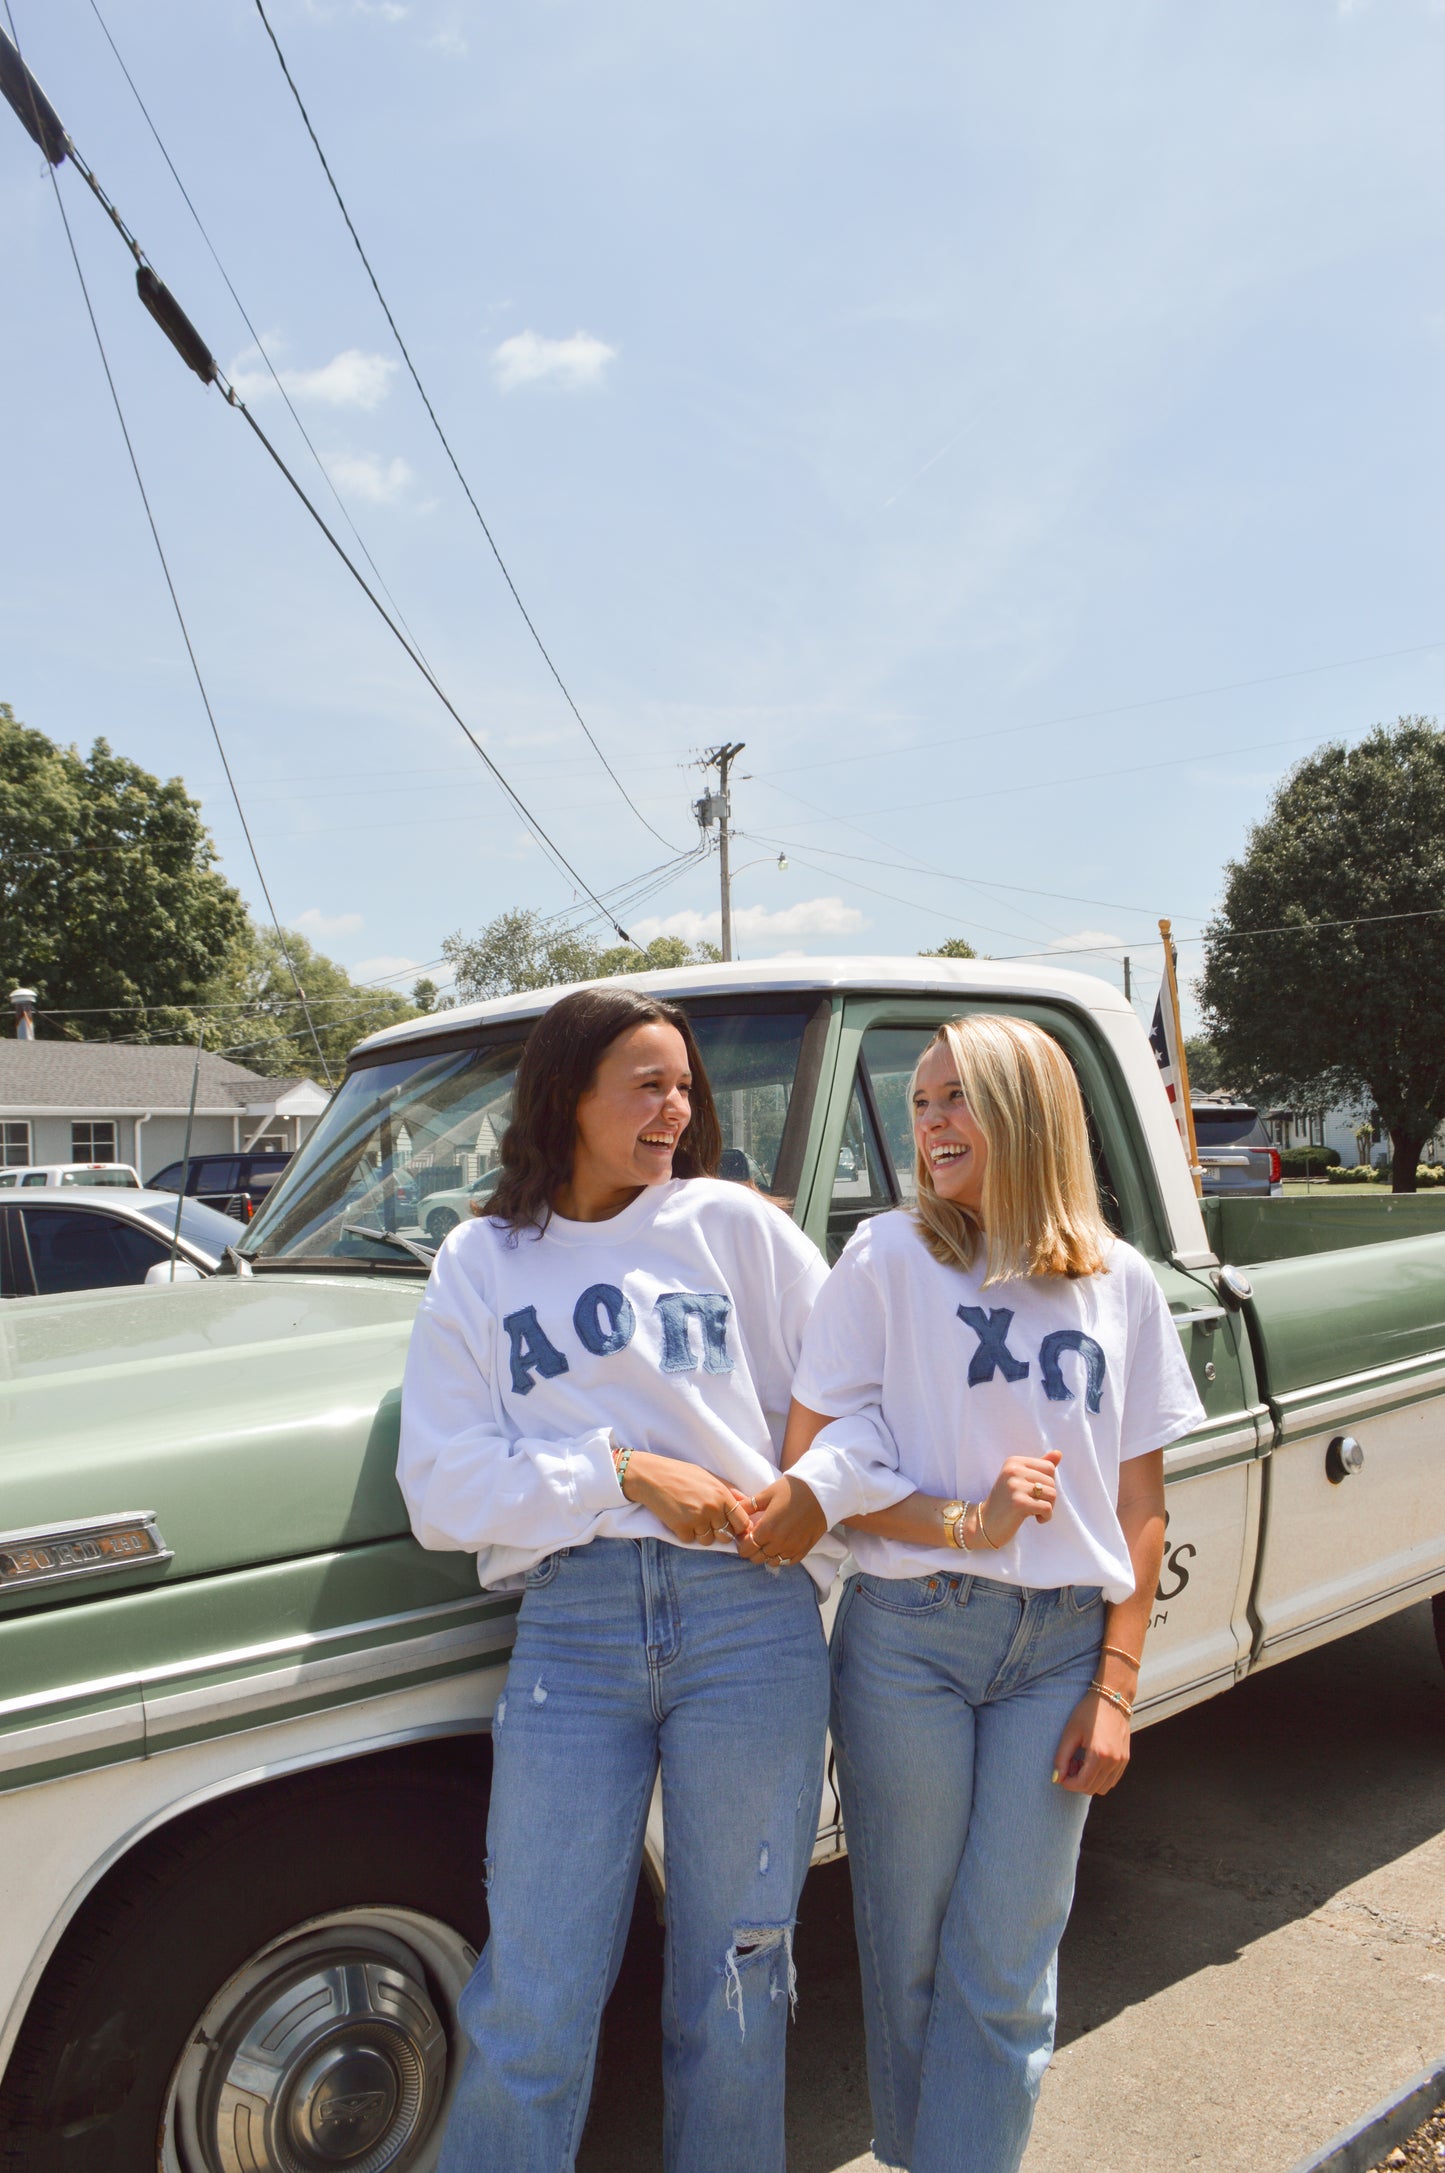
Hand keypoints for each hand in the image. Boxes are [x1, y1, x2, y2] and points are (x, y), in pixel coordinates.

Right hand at [620, 1450, 753, 1545]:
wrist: (652, 1476)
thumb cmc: (681, 1474)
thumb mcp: (709, 1476)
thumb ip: (729, 1490)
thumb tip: (746, 1502)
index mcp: (722, 1495)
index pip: (741, 1522)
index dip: (738, 1527)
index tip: (730, 1526)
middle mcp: (712, 1508)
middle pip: (725, 1535)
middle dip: (718, 1531)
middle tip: (706, 1521)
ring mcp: (697, 1519)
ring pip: (707, 1541)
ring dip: (700, 1533)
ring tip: (691, 1518)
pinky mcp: (681, 1528)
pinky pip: (689, 1540)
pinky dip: (684, 1533)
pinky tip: (679, 1519)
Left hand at [736, 1475, 826, 1568]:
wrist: (820, 1491)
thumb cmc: (791, 1489)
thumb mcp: (766, 1494)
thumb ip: (748, 1506)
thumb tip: (734, 1510)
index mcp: (767, 1529)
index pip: (746, 1548)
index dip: (742, 1543)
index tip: (745, 1534)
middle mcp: (779, 1543)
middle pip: (757, 1558)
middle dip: (752, 1549)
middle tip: (755, 1537)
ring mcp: (792, 1548)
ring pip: (771, 1562)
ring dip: (766, 1554)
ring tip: (769, 1541)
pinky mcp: (804, 1550)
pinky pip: (788, 1562)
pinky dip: (781, 1557)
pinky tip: (781, 1545)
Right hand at [978, 1449, 1061, 1547]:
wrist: (986, 1524)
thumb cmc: (1007, 1502)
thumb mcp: (1021, 1480)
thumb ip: (1039, 1466)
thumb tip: (1059, 1453)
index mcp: (1014, 1462)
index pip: (1049, 1467)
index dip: (1048, 1483)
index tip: (1035, 1493)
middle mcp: (1013, 1470)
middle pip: (1052, 1482)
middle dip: (1048, 1497)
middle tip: (1034, 1505)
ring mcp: (1015, 1486)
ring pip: (1052, 1494)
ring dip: (1048, 1507)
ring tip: (1034, 1511)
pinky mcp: (1018, 1503)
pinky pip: (1047, 1508)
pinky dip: (1046, 1517)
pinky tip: (1036, 1519)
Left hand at [1051, 1689, 1130, 1794]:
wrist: (1112, 1698)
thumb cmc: (1088, 1712)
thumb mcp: (1070, 1732)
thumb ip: (1062, 1758)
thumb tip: (1057, 1778)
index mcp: (1099, 1754)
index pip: (1082, 1784)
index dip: (1068, 1783)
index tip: (1061, 1774)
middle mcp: (1114, 1761)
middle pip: (1092, 1789)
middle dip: (1078, 1782)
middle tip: (1071, 1764)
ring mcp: (1122, 1761)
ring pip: (1104, 1788)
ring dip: (1090, 1781)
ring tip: (1081, 1761)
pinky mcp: (1126, 1759)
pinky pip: (1112, 1780)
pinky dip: (1100, 1777)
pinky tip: (1092, 1761)